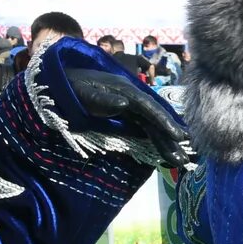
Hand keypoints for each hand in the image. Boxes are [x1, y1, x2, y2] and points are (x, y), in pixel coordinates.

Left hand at [60, 59, 194, 170]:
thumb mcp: (81, 92)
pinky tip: (164, 151)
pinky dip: (154, 139)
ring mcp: (128, 105)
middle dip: (169, 137)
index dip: (163, 120)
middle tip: (183, 157)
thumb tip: (123, 104)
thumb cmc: (69, 88)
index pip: (147, 106)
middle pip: (154, 118)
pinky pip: (143, 128)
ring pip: (150, 125)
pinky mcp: (124, 114)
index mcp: (122, 89)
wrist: (59, 83)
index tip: (177, 136)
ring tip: (178, 160)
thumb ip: (100, 99)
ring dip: (165, 142)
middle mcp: (130, 96)